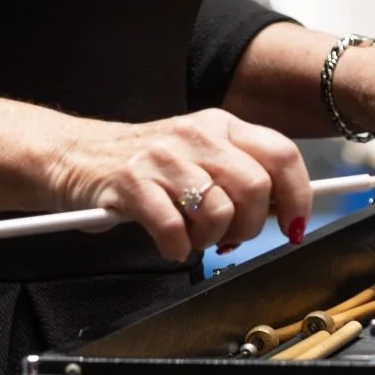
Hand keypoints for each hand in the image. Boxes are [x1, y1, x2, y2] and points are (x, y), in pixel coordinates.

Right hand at [49, 107, 313, 261]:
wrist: (76, 155)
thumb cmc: (147, 166)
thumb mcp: (201, 155)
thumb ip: (242, 174)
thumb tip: (288, 209)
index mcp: (221, 126)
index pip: (282, 154)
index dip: (298, 196)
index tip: (293, 226)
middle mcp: (196, 136)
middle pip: (256, 188)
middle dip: (250, 226)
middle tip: (229, 237)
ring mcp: (163, 158)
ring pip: (218, 211)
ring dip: (209, 240)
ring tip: (192, 238)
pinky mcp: (131, 183)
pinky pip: (172, 229)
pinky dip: (176, 248)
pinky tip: (169, 243)